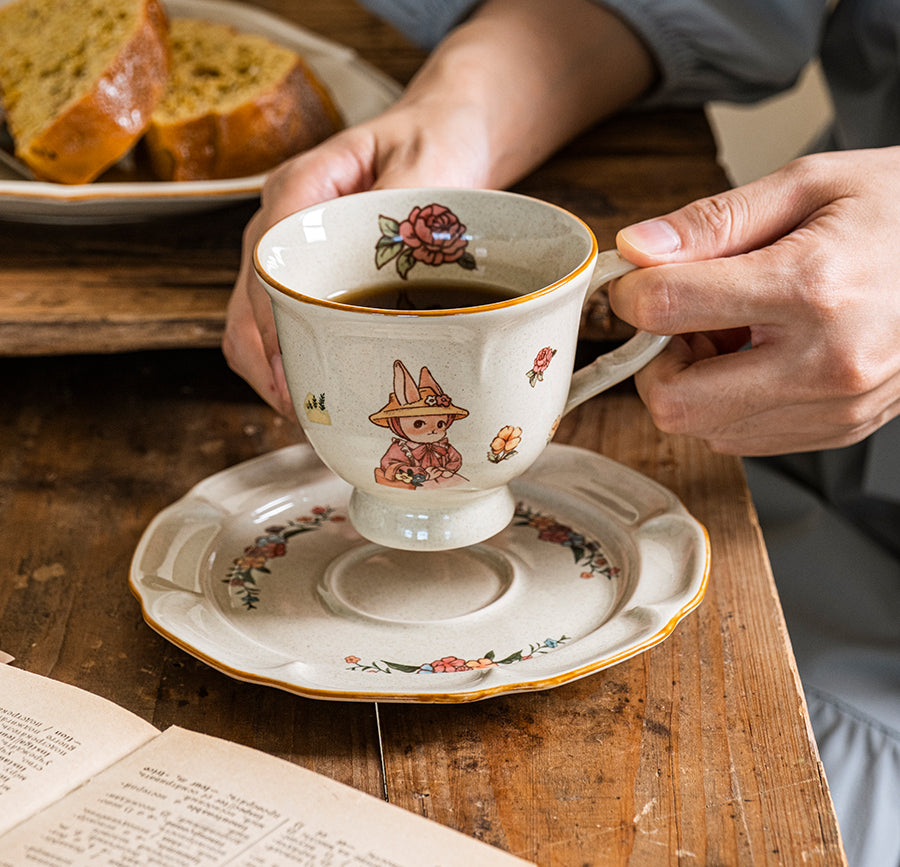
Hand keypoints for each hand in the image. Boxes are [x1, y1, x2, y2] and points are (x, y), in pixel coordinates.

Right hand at [222, 0, 654, 416]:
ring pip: (252, 326)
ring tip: (315, 415)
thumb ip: (411, 212)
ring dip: (276, 374)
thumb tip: (403, 270)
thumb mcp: (433, 165)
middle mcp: (280, 224)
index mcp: (302, 187)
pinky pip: (279, 328)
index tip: (296, 372)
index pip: (267, 263)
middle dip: (269, 367)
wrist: (442, 137)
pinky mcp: (306, 277)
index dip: (273, 324)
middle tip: (308, 413)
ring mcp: (289, 253)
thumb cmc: (436, 143)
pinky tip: (322, 389)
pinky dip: (292, 364)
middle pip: (245, 306)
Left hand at [612, 146, 899, 454]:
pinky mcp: (841, 428)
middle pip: (675, 403)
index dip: (631, 292)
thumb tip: (637, 249)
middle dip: (656, 361)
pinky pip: (743, 438)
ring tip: (734, 330)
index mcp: (812, 287)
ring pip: (705, 428)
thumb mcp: (809, 186)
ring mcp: (837, 407)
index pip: (669, 308)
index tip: (634, 280)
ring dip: (694, 383)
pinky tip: (760, 355)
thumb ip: (713, 222)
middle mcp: (826, 363)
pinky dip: (728, 402)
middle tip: (682, 318)